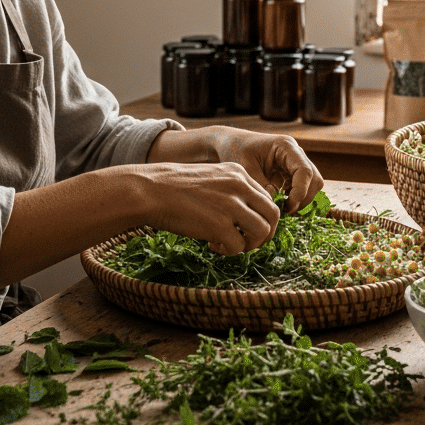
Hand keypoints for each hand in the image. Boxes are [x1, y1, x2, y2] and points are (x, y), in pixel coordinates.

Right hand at [140, 161, 280, 255]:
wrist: (151, 190)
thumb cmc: (174, 187)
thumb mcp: (210, 179)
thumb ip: (230, 192)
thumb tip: (245, 218)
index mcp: (238, 173)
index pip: (266, 198)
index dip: (260, 217)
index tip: (246, 227)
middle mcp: (239, 186)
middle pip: (273, 215)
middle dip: (265, 233)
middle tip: (248, 242)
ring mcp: (231, 205)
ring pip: (262, 232)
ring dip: (249, 244)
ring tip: (230, 245)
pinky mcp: (220, 225)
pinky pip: (238, 246)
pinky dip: (229, 251)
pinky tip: (213, 245)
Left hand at [210, 127, 324, 213]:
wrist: (229, 144)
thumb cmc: (235, 151)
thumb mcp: (245, 168)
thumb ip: (261, 186)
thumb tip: (275, 205)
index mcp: (285, 146)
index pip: (305, 171)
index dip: (301, 191)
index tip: (288, 206)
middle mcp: (295, 153)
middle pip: (314, 179)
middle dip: (303, 198)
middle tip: (285, 210)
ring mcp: (294, 163)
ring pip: (311, 185)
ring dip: (300, 199)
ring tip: (281, 207)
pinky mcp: (290, 173)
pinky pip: (301, 188)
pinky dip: (294, 198)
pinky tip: (279, 203)